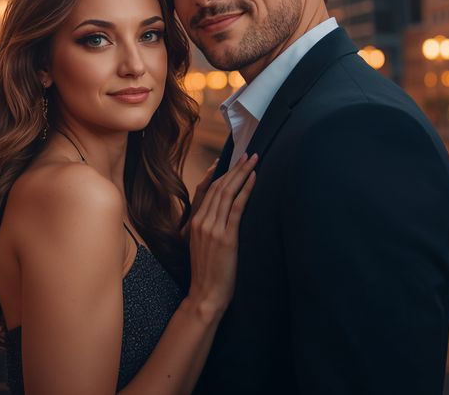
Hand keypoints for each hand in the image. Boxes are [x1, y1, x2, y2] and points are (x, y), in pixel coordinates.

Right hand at [186, 153, 256, 319]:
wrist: (205, 295)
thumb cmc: (208, 273)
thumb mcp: (201, 246)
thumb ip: (208, 228)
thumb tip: (223, 215)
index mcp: (194, 222)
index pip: (208, 189)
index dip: (220, 172)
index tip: (231, 160)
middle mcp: (201, 222)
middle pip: (219, 187)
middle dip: (235, 168)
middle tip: (248, 153)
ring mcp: (212, 229)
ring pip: (227, 192)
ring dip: (242, 173)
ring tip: (253, 160)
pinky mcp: (226, 238)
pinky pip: (236, 207)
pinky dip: (246, 190)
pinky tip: (254, 179)